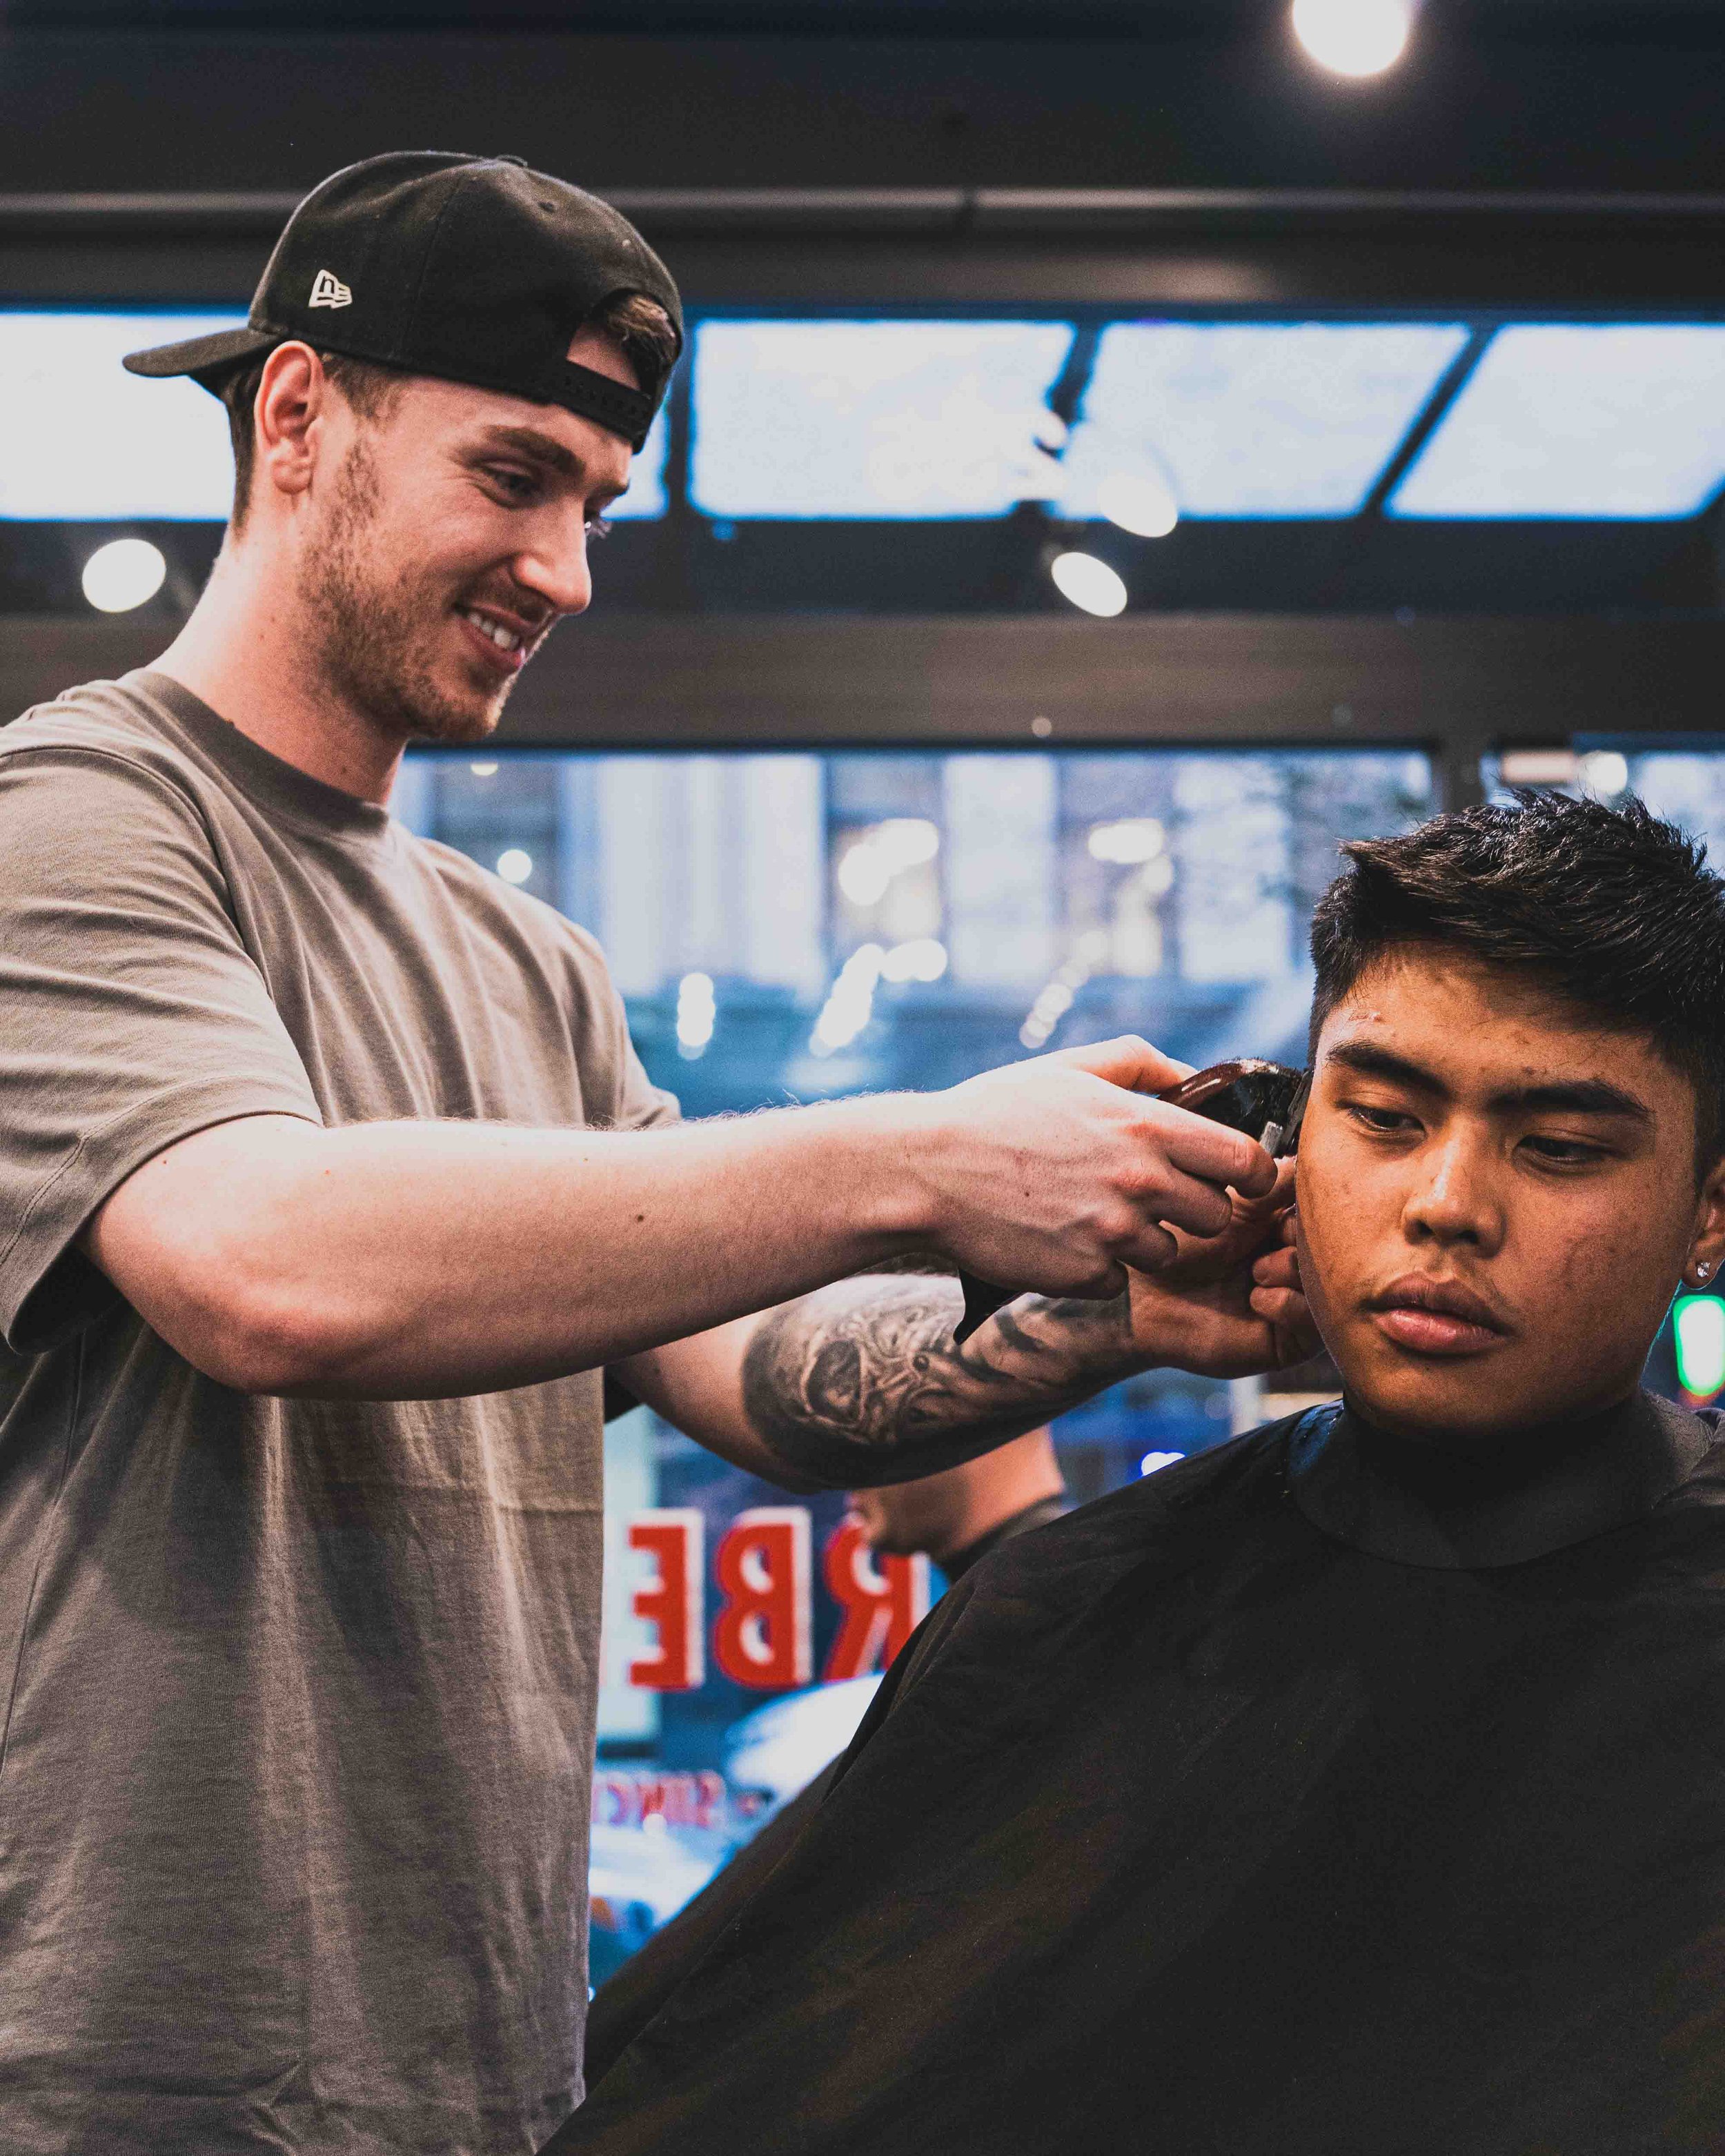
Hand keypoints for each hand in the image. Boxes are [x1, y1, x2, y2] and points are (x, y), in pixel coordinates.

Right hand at [894, 1035, 1278, 1302]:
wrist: (925, 1171)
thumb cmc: (995, 1113)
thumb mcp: (1070, 1068)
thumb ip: (1142, 1064)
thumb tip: (1196, 1078)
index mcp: (1147, 1125)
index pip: (1246, 1162)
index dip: (1252, 1174)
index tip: (1239, 1179)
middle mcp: (1141, 1181)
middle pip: (1217, 1217)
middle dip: (1194, 1210)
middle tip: (1152, 1197)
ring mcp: (1113, 1233)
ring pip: (1170, 1254)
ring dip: (1143, 1241)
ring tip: (1093, 1215)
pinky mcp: (1083, 1275)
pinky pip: (1117, 1282)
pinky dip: (1097, 1269)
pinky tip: (1061, 1240)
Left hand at [1116, 1159, 1319, 1379]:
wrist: (1147, 1296)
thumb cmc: (1180, 1246)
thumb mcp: (1233, 1201)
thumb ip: (1277, 1180)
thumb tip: (1316, 1161)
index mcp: (1288, 1227)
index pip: (1330, 1216)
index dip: (1318, 1209)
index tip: (1292, 1205)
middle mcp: (1297, 1264)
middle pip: (1336, 1249)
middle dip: (1309, 1239)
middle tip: (1278, 1235)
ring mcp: (1296, 1301)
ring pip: (1330, 1285)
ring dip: (1294, 1270)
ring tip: (1257, 1269)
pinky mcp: (1288, 1340)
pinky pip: (1313, 1322)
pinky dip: (1288, 1303)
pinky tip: (1256, 1297)